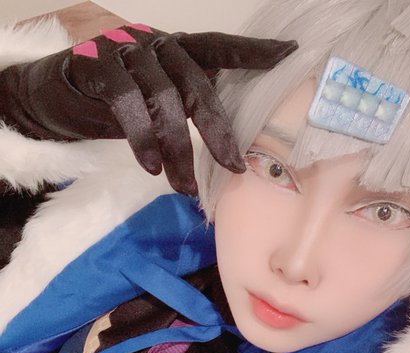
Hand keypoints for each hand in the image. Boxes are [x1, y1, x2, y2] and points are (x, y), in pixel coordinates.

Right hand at [0, 24, 297, 193]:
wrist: (55, 95)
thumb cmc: (116, 103)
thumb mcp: (157, 103)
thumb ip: (187, 108)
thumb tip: (231, 149)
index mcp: (176, 51)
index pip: (219, 47)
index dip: (253, 50)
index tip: (289, 53)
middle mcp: (157, 45)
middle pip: (197, 84)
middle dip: (218, 130)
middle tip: (233, 167)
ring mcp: (126, 51)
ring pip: (163, 99)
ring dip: (176, 149)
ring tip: (182, 186)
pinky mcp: (97, 65)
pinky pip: (126, 102)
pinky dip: (140, 136)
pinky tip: (149, 165)